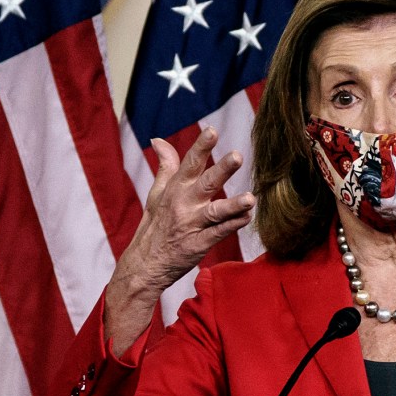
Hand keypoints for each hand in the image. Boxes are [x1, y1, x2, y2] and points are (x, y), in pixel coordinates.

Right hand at [103, 128, 253, 354]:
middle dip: (221, 170)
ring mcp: (192, 225)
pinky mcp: (199, 244)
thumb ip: (165, 166)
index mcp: (175, 189)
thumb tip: (158, 139)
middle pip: (205, 183)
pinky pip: (219, 233)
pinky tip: (247, 217)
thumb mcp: (156, 193)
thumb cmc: (155, 225)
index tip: (212, 130)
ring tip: (250, 198)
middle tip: (237, 156)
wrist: (145, 264)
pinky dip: (233, 225)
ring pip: (215, 212)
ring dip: (233, 205)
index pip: (189, 163)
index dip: (201, 147)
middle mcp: (183, 204)